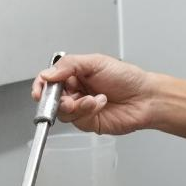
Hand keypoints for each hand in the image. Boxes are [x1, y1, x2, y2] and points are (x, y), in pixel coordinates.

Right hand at [32, 54, 152, 134]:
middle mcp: (76, 91)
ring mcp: (81, 108)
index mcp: (75, 75)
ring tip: (92, 98)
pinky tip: (101, 103)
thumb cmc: (127, 77)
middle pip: (52, 99)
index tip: (40, 91)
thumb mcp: (96, 62)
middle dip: (57, 99)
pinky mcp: (88, 122)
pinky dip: (87, 111)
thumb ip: (69, 65)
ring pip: (63, 112)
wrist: (145, 97)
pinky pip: (77, 121)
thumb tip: (48, 74)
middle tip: (68, 97)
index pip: (49, 80)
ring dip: (76, 105)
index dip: (41, 86)